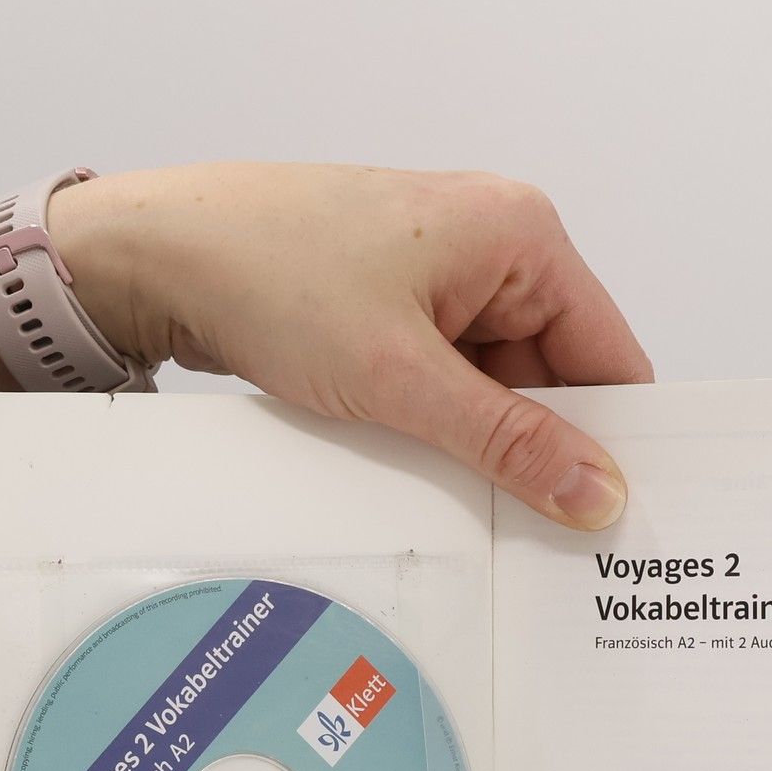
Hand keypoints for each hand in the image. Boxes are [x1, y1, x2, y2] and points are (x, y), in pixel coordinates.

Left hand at [0, 163, 651, 526]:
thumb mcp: (404, 378)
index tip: (616, 517)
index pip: (609, 354)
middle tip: (539, 536)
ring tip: (463, 501)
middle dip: (539, 449)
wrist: (155, 253)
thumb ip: (508, 442)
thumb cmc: (271, 275)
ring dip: (479, 442)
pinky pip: (442, 379)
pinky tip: (417, 466)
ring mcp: (437, 274)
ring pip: (494, 385)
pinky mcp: (390, 303)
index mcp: (520, 234)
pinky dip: (435, 424)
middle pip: (553, 375)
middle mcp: (490, 243)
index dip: (615, 441)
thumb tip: (597, 491)